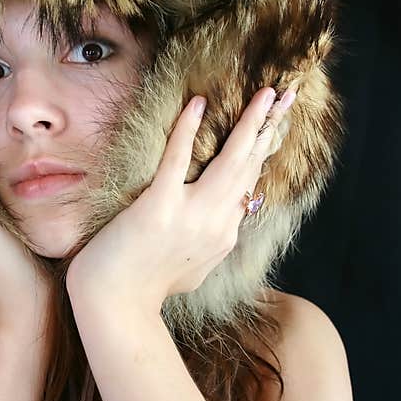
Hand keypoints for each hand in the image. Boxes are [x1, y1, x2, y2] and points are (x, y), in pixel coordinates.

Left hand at [65, 86, 296, 312]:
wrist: (114, 307)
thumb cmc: (143, 289)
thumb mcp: (193, 271)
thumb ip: (209, 246)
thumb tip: (220, 227)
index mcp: (224, 236)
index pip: (249, 184)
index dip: (263, 151)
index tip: (275, 125)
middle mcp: (217, 225)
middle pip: (250, 167)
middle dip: (270, 127)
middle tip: (286, 94)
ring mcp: (191, 215)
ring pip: (230, 161)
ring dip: (250, 123)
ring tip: (265, 93)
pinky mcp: (159, 206)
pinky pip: (178, 160)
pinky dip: (188, 130)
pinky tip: (198, 105)